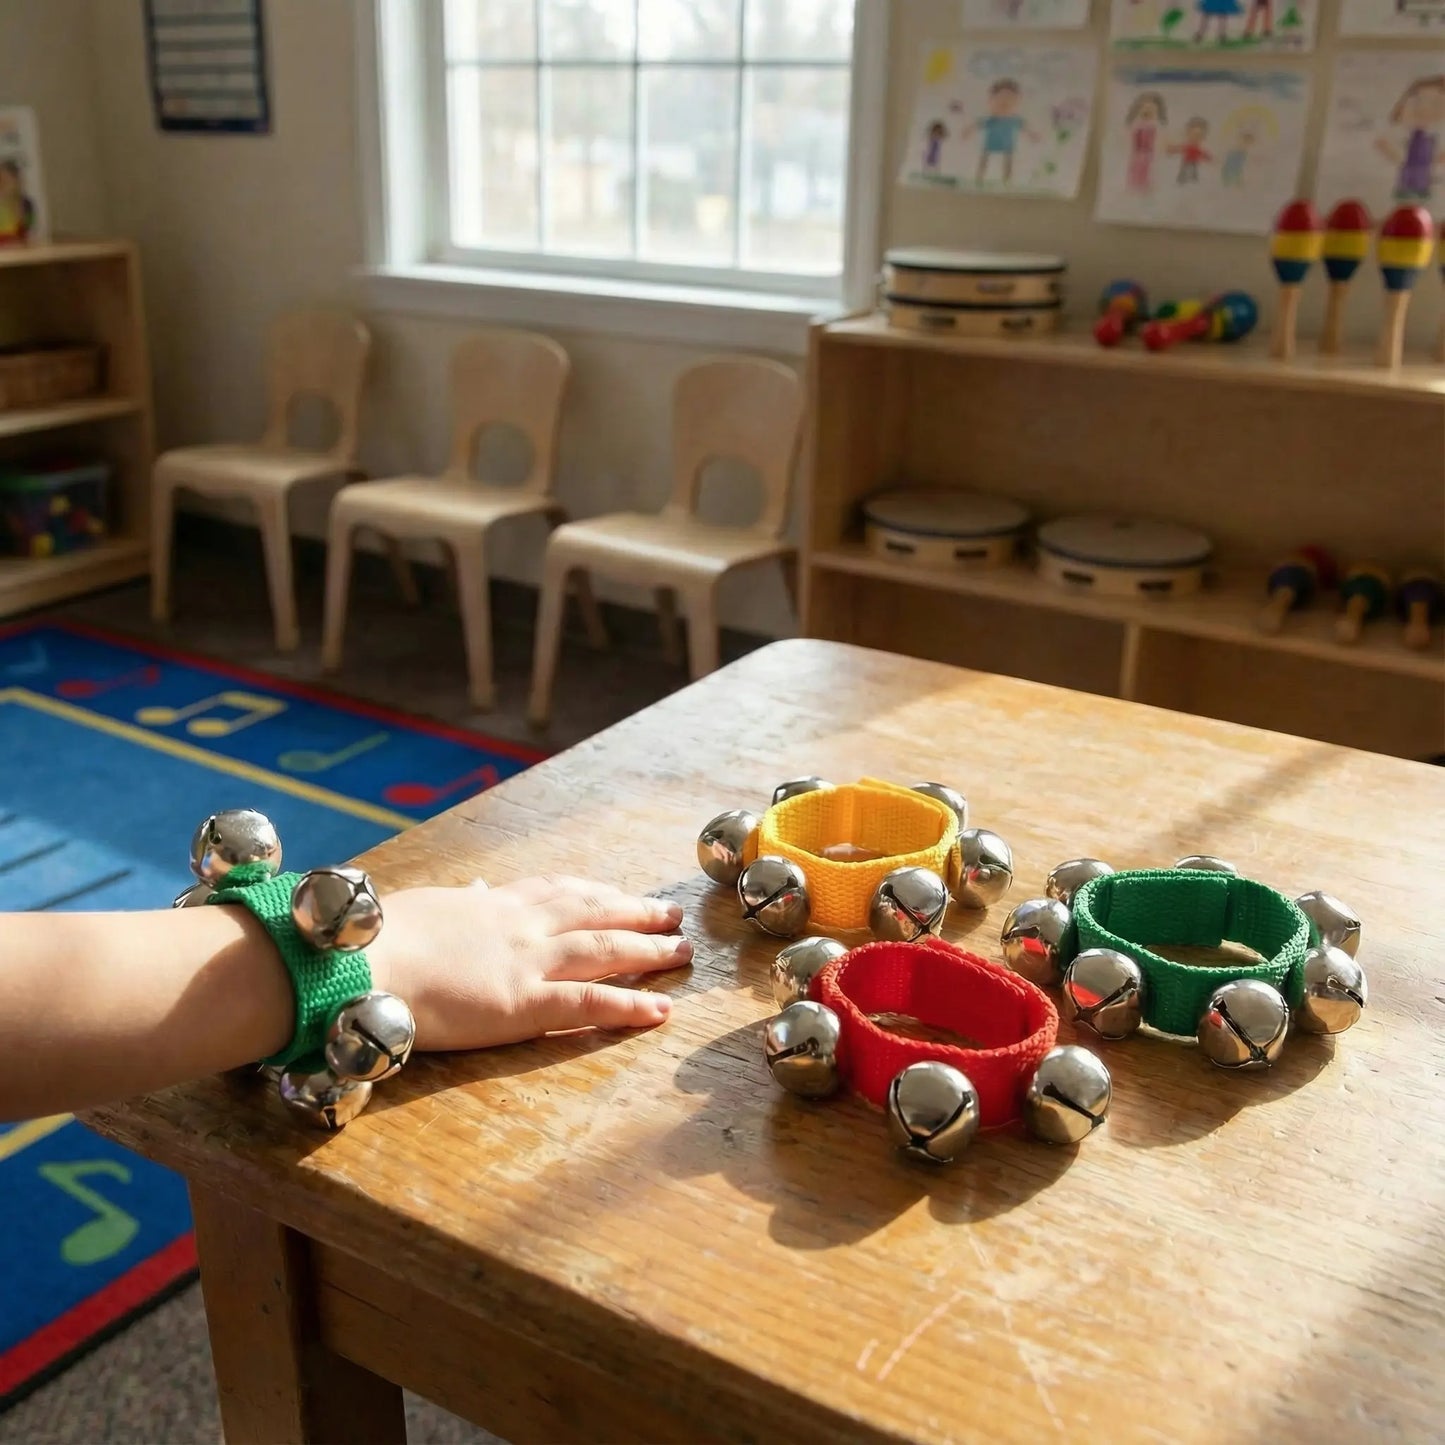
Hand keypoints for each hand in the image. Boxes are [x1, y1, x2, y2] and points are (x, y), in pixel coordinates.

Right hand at [368, 875, 690, 1052]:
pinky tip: (662, 1010)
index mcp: (490, 903)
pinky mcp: (525, 1003)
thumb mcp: (421, 908)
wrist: (360, 961)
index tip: (620, 892)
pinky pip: (591, 1001)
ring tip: (682, 953)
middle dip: (637, 913)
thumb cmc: (374, 940)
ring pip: (605, 949)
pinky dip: (631, 1004)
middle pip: (593, 913)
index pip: (555, 891)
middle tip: (672, 915)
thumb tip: (471, 891)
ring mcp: (527, 962)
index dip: (595, 892)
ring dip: (649, 950)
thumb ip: (454, 904)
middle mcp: (519, 925)